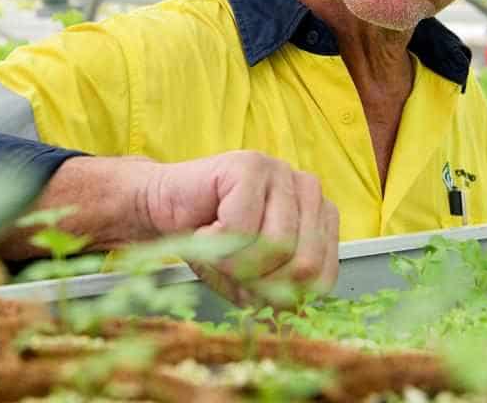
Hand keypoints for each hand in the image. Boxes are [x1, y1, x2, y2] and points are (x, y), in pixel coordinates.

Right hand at [142, 151, 340, 306]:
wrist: (163, 206)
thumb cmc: (209, 240)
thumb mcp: (248, 279)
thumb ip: (277, 297)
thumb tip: (295, 320)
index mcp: (320, 217)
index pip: (323, 276)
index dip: (281, 296)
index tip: (252, 286)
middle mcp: (309, 190)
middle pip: (304, 263)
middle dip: (259, 281)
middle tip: (230, 268)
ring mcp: (281, 173)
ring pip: (277, 245)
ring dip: (234, 262)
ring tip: (215, 245)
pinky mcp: (250, 165)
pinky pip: (242, 226)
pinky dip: (214, 242)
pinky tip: (206, 227)